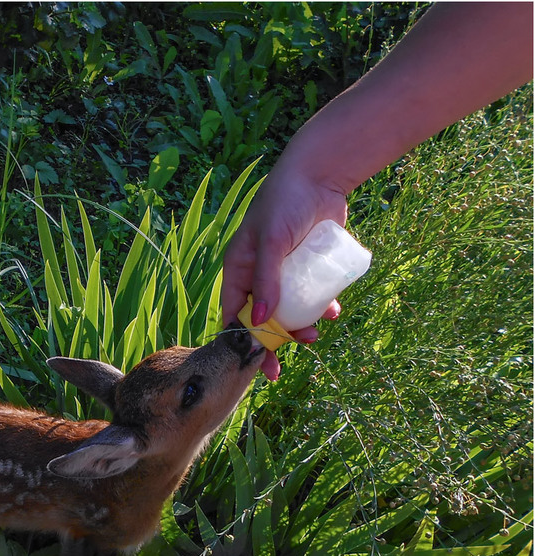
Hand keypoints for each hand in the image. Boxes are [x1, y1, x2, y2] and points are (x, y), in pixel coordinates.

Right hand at [221, 160, 348, 379]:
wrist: (320, 175)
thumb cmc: (285, 202)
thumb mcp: (272, 241)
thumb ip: (266, 279)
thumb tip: (258, 321)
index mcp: (238, 269)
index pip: (233, 312)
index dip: (241, 340)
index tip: (254, 362)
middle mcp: (259, 274)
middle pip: (261, 318)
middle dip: (272, 342)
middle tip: (281, 368)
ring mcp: (285, 272)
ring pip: (289, 310)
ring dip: (299, 327)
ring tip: (316, 334)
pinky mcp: (308, 267)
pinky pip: (312, 294)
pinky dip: (321, 306)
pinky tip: (333, 311)